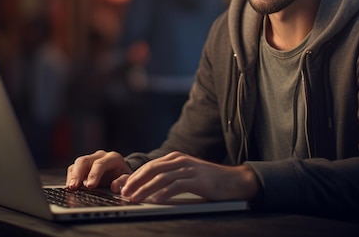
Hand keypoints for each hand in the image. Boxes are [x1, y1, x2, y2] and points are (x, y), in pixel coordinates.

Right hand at [66, 150, 132, 191]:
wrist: (121, 173)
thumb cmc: (124, 176)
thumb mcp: (128, 179)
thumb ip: (123, 182)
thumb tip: (114, 187)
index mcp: (112, 158)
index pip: (100, 164)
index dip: (94, 174)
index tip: (90, 186)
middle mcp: (100, 156)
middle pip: (84, 160)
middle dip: (78, 174)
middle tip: (74, 186)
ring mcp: (90, 160)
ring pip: (77, 164)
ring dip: (72, 176)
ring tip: (70, 188)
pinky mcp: (83, 166)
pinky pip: (73, 169)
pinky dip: (70, 178)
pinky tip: (69, 187)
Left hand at [114, 151, 258, 203]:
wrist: (234, 181)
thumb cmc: (210, 181)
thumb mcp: (187, 175)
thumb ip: (170, 178)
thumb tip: (150, 189)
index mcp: (176, 158)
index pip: (150, 166)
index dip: (135, 176)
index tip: (124, 186)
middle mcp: (180, 160)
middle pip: (152, 169)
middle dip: (135, 181)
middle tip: (124, 192)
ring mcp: (189, 169)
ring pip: (161, 178)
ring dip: (145, 188)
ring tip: (135, 198)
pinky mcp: (197, 180)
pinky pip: (176, 186)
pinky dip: (164, 193)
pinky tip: (155, 201)